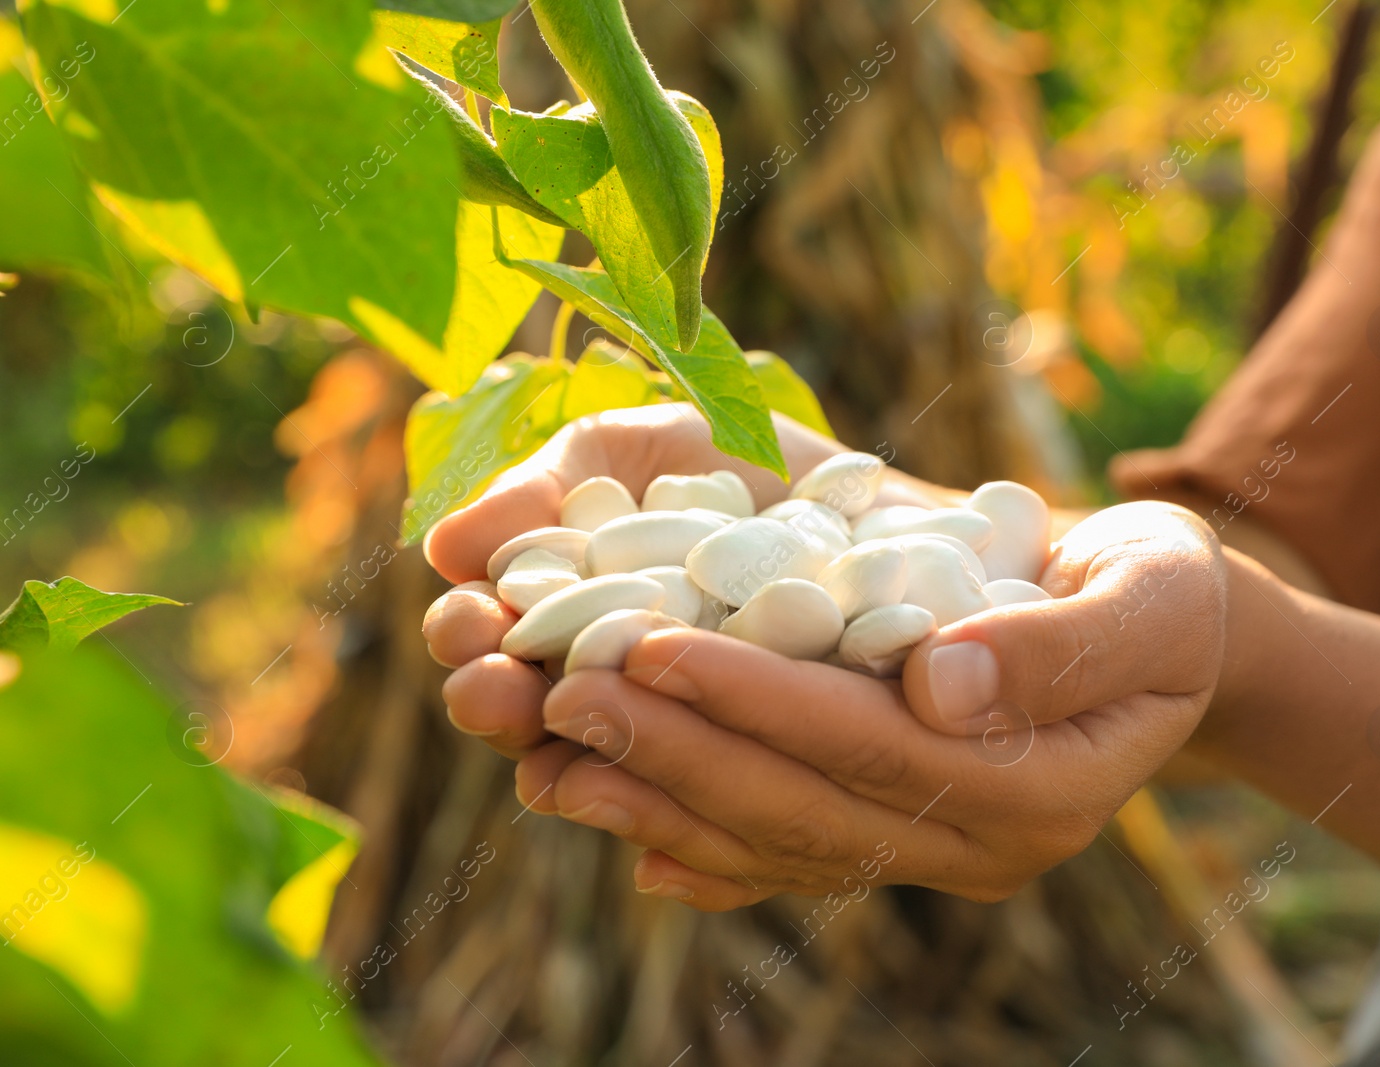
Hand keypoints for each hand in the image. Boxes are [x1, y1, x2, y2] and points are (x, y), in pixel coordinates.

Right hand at [422, 404, 928, 755]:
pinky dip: (653, 803)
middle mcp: (600, 682)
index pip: (490, 635)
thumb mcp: (631, 450)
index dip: (469, 635)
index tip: (471, 622)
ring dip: (557, 756)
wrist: (869, 500)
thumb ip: (544, 488)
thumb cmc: (736, 463)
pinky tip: (633, 787)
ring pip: (592, 763)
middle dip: (496, 700)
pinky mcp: (738, 771)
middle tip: (492, 687)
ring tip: (549, 732)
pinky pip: (686, 806)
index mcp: (561, 612)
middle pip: (525, 710)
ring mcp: (667, 733)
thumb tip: (444, 543)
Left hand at [430, 421, 1228, 905]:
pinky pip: (780, 851)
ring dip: (657, 795)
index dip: (760, 701)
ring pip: (776, 839)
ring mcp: (937, 855)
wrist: (1160, 633)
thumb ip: (1055, 642)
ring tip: (546, 748)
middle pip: (806, 805)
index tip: (650, 647)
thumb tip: (937, 682)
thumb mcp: (1149, 594)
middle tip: (560, 691)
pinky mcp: (899, 840)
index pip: (876, 747)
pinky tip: (603, 810)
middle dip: (679, 749)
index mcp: (1042, 786)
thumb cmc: (1159, 593)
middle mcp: (983, 845)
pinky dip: (687, 832)